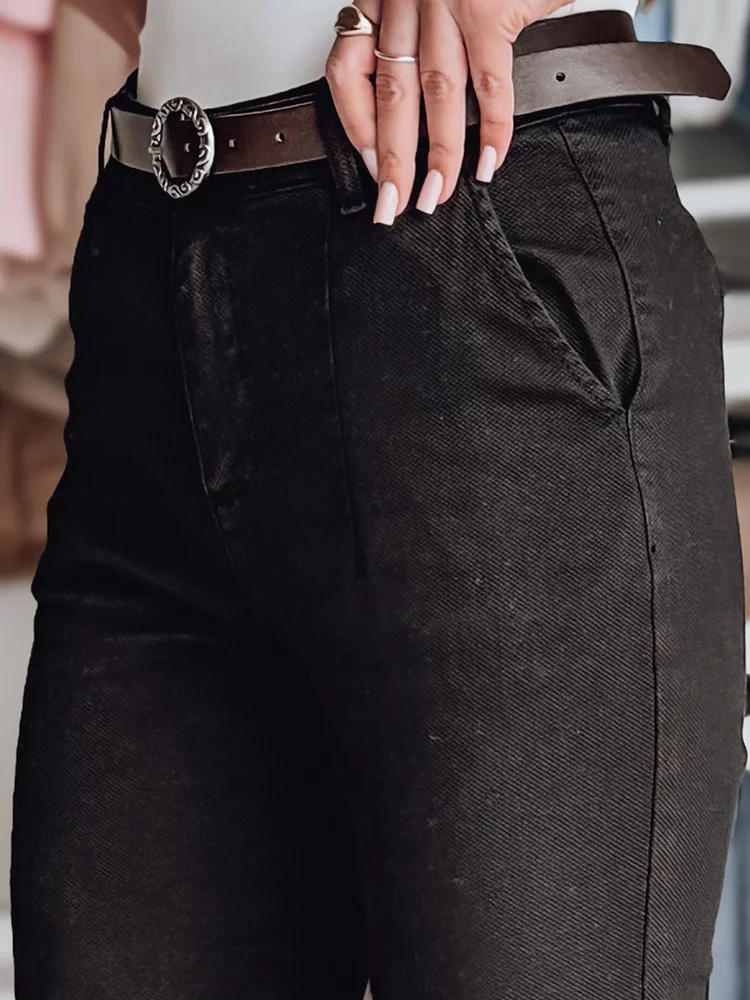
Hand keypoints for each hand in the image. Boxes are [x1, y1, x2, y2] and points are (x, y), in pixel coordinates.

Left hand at [326, 0, 574, 223]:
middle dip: (391, 162)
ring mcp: (449, 5)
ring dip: (437, 156)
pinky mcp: (490, 10)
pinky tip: (489, 162)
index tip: (368, 165)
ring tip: (436, 197)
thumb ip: (411, 28)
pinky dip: (493, 129)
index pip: (347, 70)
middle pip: (391, 96)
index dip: (355, 126)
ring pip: (436, 97)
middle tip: (392, 207)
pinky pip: (491, 84)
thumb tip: (416, 96)